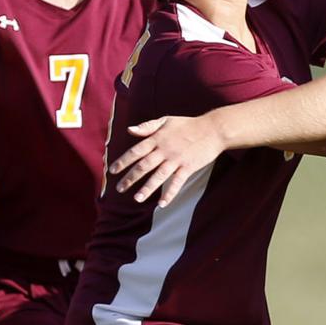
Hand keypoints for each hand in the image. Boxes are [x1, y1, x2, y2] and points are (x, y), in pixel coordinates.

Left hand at [110, 114, 225, 205]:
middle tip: (119, 189)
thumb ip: (148, 126)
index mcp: (157, 139)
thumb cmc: (188, 124)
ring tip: (137, 199)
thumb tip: (130, 130)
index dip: (123, 161)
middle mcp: (164, 150)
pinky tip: (162, 204)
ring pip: (158, 176)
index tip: (112, 171)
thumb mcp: (166, 120)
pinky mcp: (188, 167)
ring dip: (147, 188)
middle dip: (130, 178)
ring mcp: (176, 160)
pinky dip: (170, 194)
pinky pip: (177, 183)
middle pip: (143, 166)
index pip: (135, 151)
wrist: (212, 129)